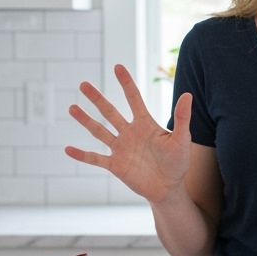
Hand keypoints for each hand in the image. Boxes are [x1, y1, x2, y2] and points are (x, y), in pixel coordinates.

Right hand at [65, 64, 193, 203]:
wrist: (169, 188)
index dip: (126, 83)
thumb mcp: (182, 140)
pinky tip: (68, 149)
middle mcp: (129, 133)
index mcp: (145, 124)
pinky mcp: (115, 165)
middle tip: (83, 84)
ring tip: (72, 108)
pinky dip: (82, 155)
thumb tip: (188, 95)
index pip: (134, 99)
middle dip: (97, 98)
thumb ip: (182, 118)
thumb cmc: (177, 163)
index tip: (118, 67)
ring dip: (86, 120)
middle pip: (110, 112)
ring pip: (99, 131)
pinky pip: (96, 158)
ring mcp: (121, 149)